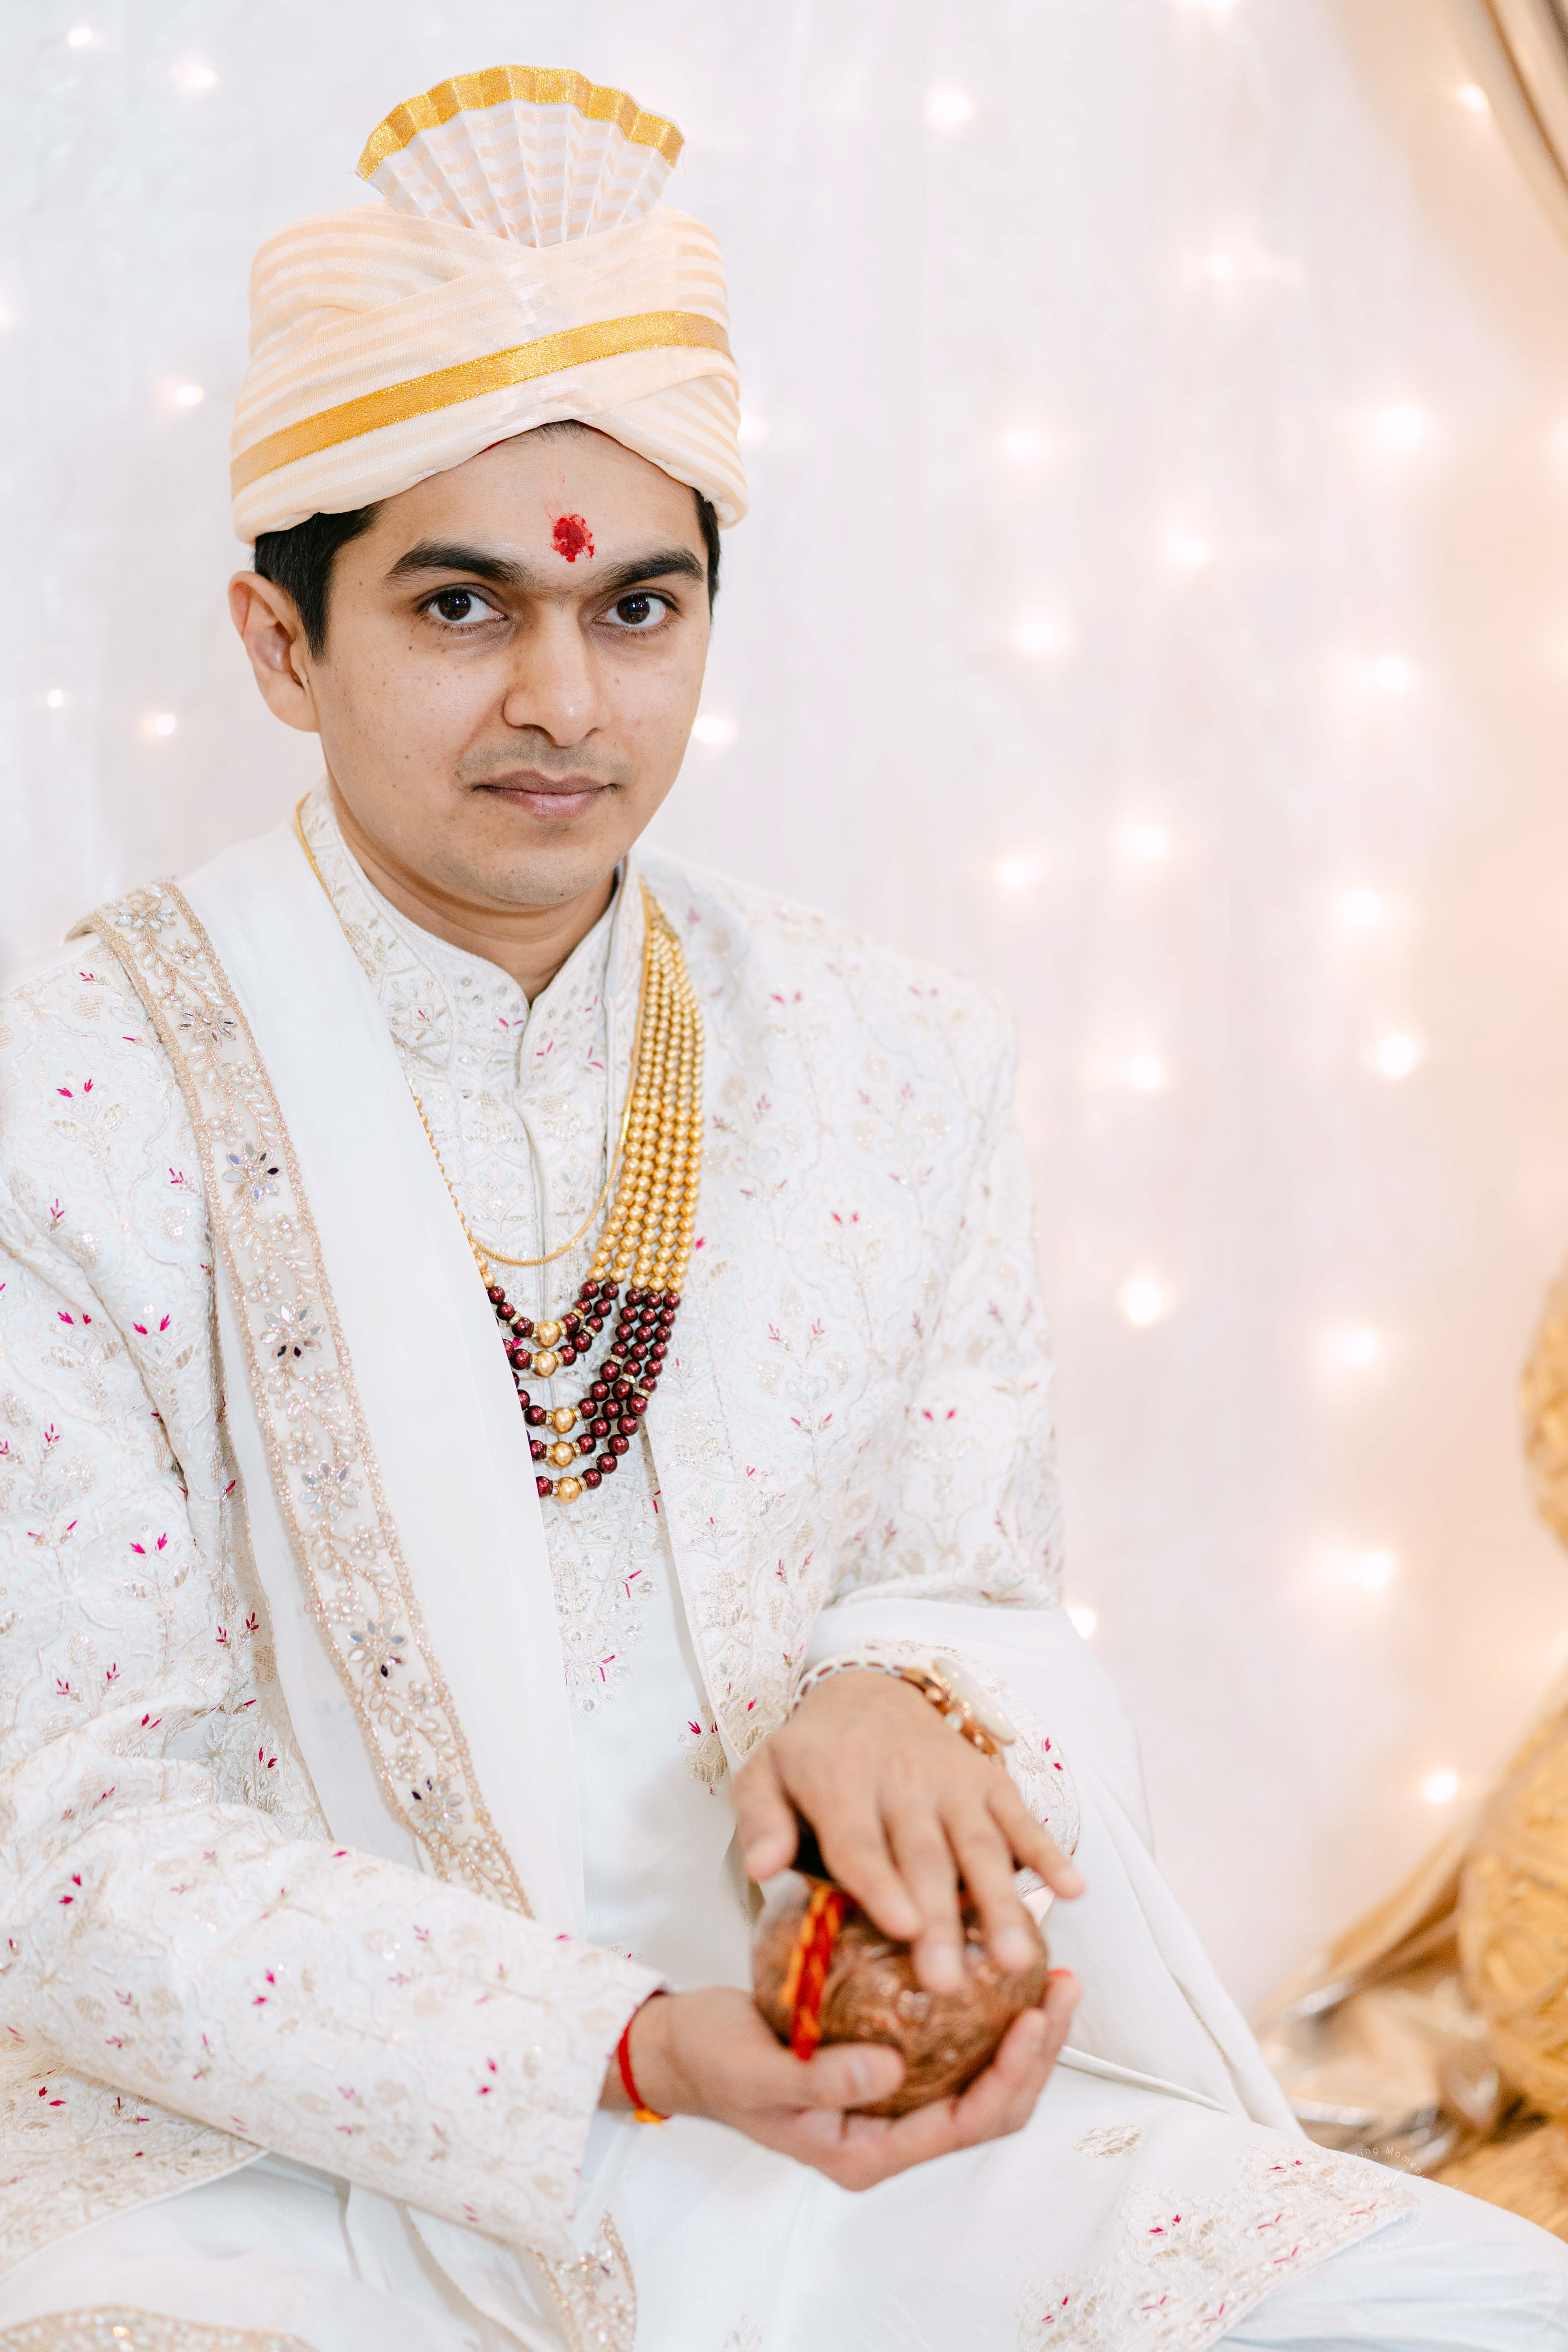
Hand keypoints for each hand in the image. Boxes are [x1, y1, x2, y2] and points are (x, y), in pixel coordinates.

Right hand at [605, 1979, 1078, 2189]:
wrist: (685, 2048)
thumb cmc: (716, 2062)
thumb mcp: (758, 2073)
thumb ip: (820, 2078)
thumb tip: (890, 2069)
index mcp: (866, 2152)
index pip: (962, 2124)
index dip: (1007, 2075)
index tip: (1032, 2018)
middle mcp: (890, 2132)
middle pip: (989, 2106)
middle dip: (1035, 2052)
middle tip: (1062, 1988)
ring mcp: (892, 2098)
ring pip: (981, 2077)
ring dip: (1023, 2033)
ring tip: (1052, 1977)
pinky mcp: (888, 2058)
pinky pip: (954, 2045)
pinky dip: (986, 2012)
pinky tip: (1001, 1969)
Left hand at [733, 1669, 1083, 1991]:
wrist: (868, 1691)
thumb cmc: (811, 1755)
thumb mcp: (764, 1774)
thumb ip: (760, 1820)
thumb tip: (761, 1869)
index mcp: (838, 1782)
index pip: (858, 1841)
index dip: (880, 1884)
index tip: (900, 1928)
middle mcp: (900, 1781)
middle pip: (924, 1855)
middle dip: (941, 1919)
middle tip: (950, 1981)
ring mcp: (951, 1781)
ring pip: (980, 1845)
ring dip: (1002, 1902)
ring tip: (1017, 1959)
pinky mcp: (989, 1781)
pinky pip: (1023, 1818)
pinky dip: (1050, 1852)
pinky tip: (1073, 1891)